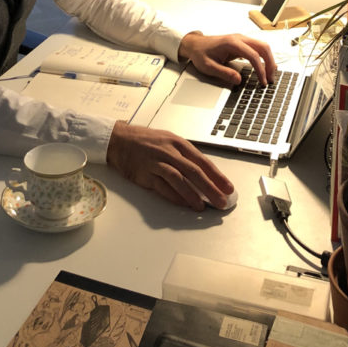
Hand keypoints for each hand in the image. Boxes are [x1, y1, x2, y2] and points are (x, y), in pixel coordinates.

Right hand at [107, 121, 234, 209]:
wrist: (119, 140)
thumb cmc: (146, 141)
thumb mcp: (168, 142)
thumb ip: (184, 157)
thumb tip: (205, 175)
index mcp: (177, 143)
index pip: (202, 161)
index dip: (217, 175)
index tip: (228, 187)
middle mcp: (168, 151)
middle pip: (193, 171)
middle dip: (210, 187)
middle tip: (222, 201)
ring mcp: (156, 162)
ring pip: (179, 179)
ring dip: (193, 194)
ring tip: (203, 207)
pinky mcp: (145, 173)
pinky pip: (162, 187)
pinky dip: (175, 196)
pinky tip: (184, 204)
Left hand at [178, 32, 275, 86]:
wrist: (195, 44)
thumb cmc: (201, 53)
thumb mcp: (208, 66)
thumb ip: (223, 73)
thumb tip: (238, 80)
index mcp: (232, 43)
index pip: (253, 55)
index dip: (260, 69)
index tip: (263, 81)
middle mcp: (239, 38)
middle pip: (263, 47)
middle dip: (270, 63)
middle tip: (271, 79)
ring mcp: (241, 40)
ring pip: (262, 47)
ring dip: (269, 60)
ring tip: (270, 75)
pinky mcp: (242, 44)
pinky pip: (257, 49)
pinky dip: (264, 58)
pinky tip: (265, 67)